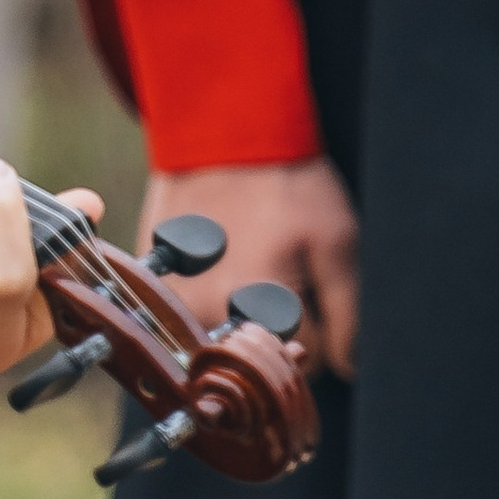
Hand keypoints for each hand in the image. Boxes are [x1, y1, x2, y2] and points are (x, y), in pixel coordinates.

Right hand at [138, 158, 358, 380]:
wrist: (223, 130)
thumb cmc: (289, 185)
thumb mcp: (337, 243)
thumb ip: (347, 315)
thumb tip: (346, 368)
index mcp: (259, 307)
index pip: (299, 362)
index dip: (318, 335)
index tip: (316, 301)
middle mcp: (207, 311)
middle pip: (253, 356)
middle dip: (275, 329)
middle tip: (284, 276)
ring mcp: (171, 297)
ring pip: (218, 337)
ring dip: (237, 315)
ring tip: (250, 263)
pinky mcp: (150, 279)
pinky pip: (185, 309)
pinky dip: (205, 294)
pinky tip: (219, 256)